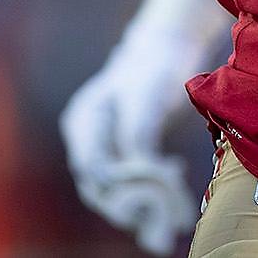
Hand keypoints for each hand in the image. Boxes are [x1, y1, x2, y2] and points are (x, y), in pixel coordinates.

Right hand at [61, 63, 198, 252]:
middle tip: (164, 208)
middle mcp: (86, 136)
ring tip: (173, 203)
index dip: (116, 184)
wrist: (166, 50)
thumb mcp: (147, 97)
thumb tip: (140, 172)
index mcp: (84, 119)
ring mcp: (100, 145)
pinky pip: (126, 181)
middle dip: (128, 201)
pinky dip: (147, 188)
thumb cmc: (155, 68)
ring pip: (111, 188)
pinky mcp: (118, 152)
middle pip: (96, 184)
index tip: (151, 189)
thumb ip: (138, 133)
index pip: (91, 166)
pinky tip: (174, 177)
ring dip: (140, 200)